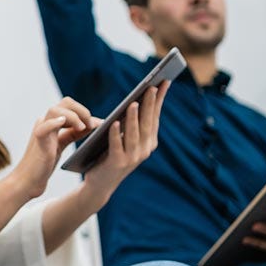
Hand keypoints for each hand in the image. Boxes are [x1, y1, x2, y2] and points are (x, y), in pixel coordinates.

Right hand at [11, 97, 99, 199]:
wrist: (28, 180)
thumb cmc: (44, 163)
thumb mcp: (62, 144)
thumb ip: (75, 132)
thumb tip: (95, 123)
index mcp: (51, 122)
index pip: (70, 106)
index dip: (85, 112)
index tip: (99, 123)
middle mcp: (45, 122)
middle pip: (65, 102)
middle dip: (82, 111)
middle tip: (91, 125)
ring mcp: (40, 129)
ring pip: (55, 110)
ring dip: (73, 116)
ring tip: (82, 128)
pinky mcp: (38, 141)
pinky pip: (44, 127)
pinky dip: (54, 123)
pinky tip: (63, 122)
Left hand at [77, 82, 169, 207]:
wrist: (101, 183)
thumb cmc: (112, 155)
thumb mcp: (125, 138)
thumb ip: (132, 124)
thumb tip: (136, 101)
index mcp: (149, 142)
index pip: (155, 117)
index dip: (159, 100)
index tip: (164, 82)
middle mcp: (144, 150)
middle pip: (147, 123)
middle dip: (150, 104)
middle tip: (152, 87)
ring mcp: (132, 158)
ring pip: (134, 134)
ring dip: (133, 118)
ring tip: (133, 103)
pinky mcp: (117, 163)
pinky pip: (116, 146)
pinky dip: (116, 134)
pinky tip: (113, 122)